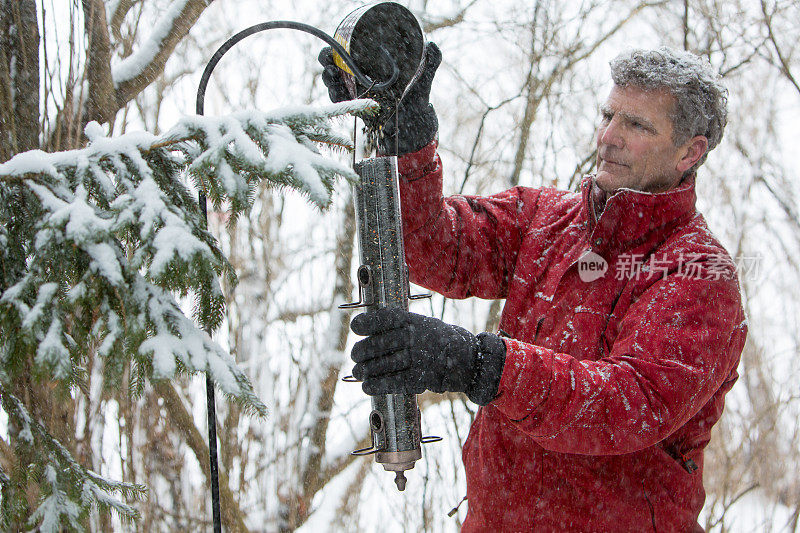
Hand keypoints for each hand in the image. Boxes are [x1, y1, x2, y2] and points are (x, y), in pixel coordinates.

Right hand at [318, 42, 441, 154]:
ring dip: (329, 79)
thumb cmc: (417, 100)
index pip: (347, 54)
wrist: (417, 127)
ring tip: (331, 75)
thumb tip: (432, 44)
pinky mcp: (357, 111)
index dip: (335, 50)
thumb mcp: (422, 79)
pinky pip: (341, 104)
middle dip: (327, 63)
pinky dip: (336, 98)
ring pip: (335, 84)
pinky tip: (337, 93)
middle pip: (335, 67)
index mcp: (371, 68)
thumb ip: (430, 62)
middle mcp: (360, 80)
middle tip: (329, 61)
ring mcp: (357, 96)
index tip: (333, 48)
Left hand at [350, 307, 504, 404]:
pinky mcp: (422, 378)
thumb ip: (402, 325)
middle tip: (354, 355)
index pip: (386, 318)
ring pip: (384, 364)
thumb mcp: (425, 324)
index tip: (355, 327)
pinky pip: (394, 382)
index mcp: (416, 321)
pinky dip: (377, 385)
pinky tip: (366, 386)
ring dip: (366, 370)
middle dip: (362, 350)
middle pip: (380, 343)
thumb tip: (369, 329)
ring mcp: (420, 358)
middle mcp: (417, 338)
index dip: (367, 322)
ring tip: (357, 371)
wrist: (469, 360)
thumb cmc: (440, 341)